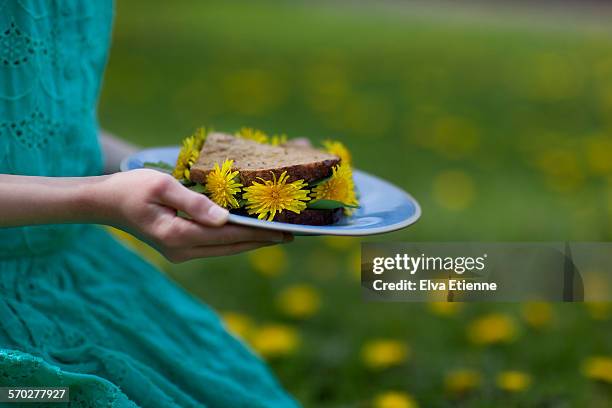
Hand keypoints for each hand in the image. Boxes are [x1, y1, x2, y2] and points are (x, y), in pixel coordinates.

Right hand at [94, 169, 290, 261]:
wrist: (106, 202)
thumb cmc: (132, 188)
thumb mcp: (162, 186)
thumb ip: (194, 202)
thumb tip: (225, 219)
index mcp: (178, 235)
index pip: (228, 235)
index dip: (258, 233)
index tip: (284, 231)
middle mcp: (182, 250)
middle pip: (231, 247)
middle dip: (261, 241)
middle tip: (292, 234)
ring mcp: (180, 253)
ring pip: (225, 249)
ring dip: (251, 242)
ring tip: (278, 235)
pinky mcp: (180, 249)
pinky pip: (215, 246)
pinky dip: (235, 240)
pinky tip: (251, 233)